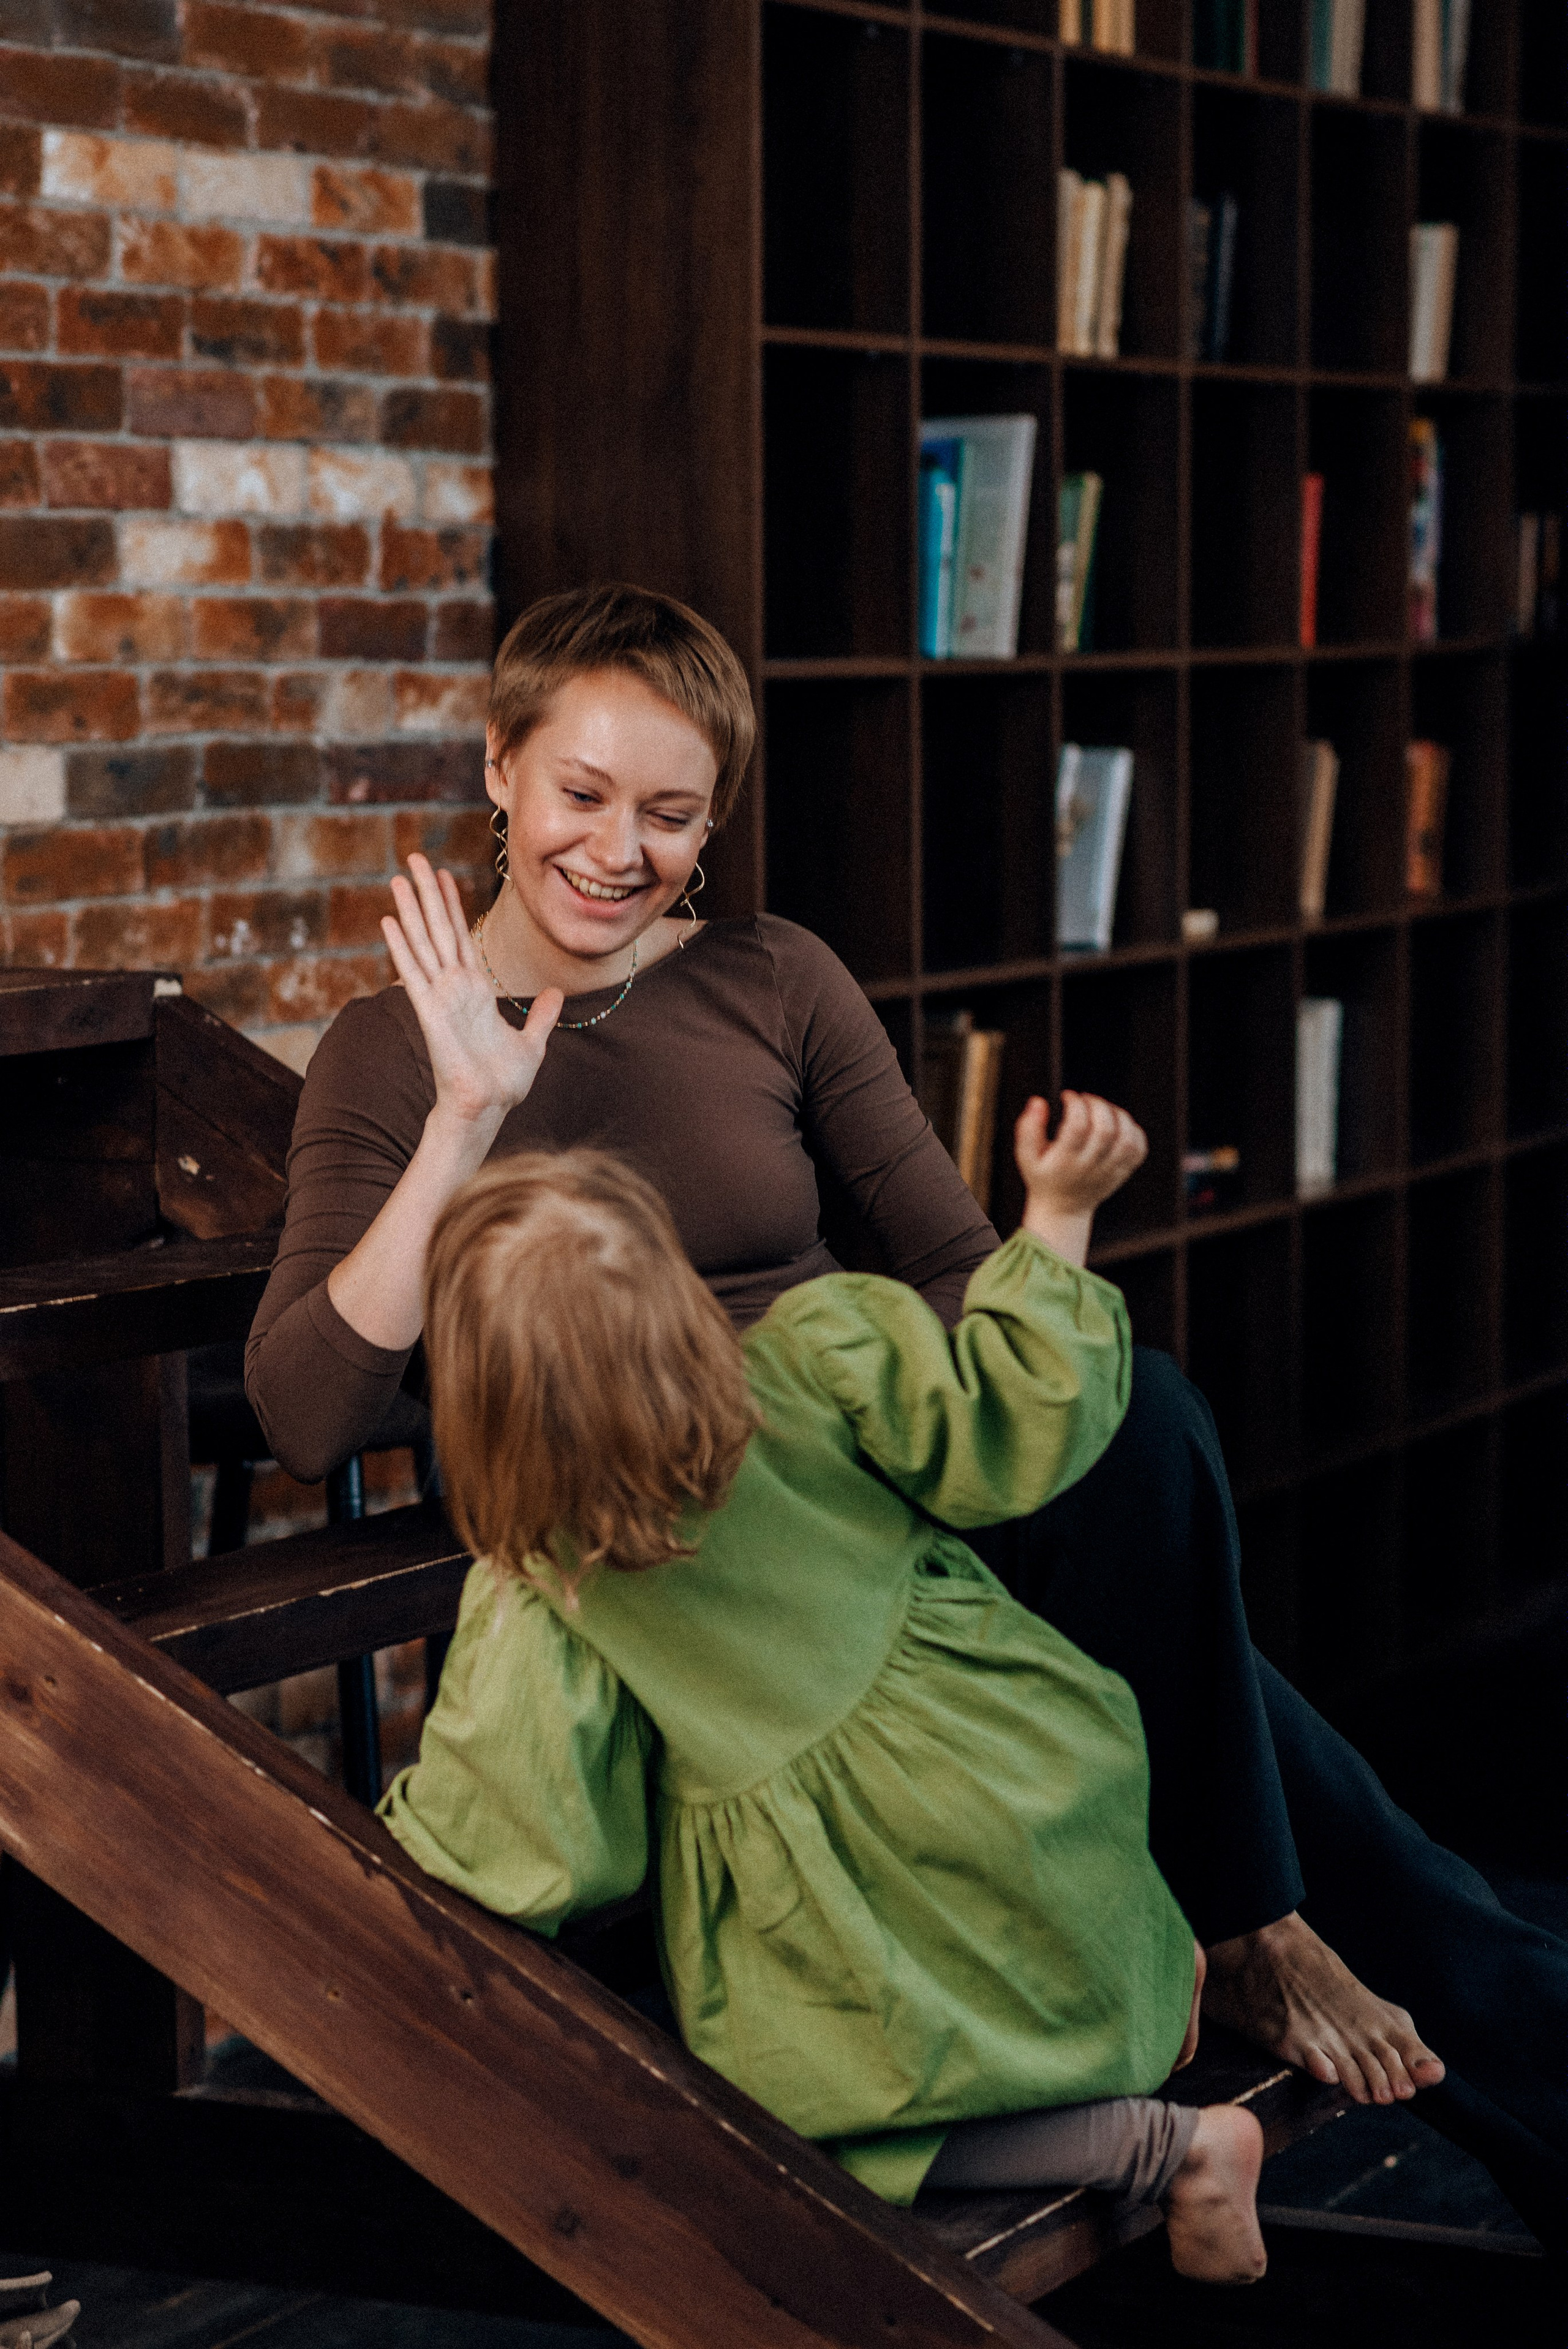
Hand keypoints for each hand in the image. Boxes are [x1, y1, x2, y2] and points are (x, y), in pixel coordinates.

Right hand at [381, 855, 561, 1129]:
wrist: (487, 1109)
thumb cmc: (503, 1083)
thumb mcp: (533, 1042)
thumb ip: (543, 1016)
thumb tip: (558, 993)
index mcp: (476, 991)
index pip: (462, 937)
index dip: (452, 904)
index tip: (443, 873)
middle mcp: (454, 988)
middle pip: (439, 929)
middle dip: (427, 893)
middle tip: (413, 858)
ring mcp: (440, 998)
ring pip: (423, 943)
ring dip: (410, 910)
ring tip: (397, 877)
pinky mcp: (430, 1013)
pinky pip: (414, 973)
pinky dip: (402, 946)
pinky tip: (389, 920)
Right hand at [1015, 1091, 1147, 1212]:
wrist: (1062, 1207)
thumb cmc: (1044, 1176)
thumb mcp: (1026, 1155)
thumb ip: (1028, 1127)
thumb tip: (1039, 1102)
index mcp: (1064, 1162)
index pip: (1077, 1127)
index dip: (1075, 1105)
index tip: (1068, 1097)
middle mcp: (1089, 1167)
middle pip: (1105, 1130)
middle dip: (1097, 1105)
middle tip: (1086, 1100)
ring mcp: (1109, 1171)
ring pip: (1126, 1139)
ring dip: (1118, 1115)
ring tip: (1104, 1109)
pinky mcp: (1122, 1172)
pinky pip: (1138, 1150)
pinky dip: (1134, 1131)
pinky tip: (1119, 1124)